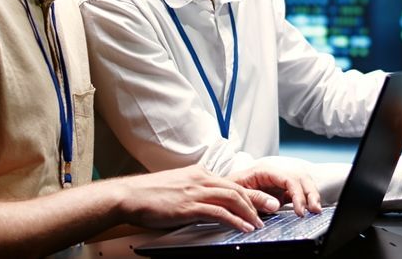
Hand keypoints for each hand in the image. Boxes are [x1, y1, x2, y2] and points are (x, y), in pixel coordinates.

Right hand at [115, 164, 270, 231]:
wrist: (129, 196)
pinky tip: (243, 227)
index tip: (261, 201)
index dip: (249, 193)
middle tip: (272, 209)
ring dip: (249, 211)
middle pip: (236, 188)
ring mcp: (195, 192)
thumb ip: (194, 194)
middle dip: (257, 200)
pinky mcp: (189, 206)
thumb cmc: (149, 195)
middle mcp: (200, 179)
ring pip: (231, 198)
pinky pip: (218, 212)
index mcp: (198, 174)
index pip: (230, 182)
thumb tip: (207, 206)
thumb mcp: (177, 189)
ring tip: (260, 222)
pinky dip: (234, 220)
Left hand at [228, 162, 321, 216]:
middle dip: (310, 193)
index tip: (300, 210)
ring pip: (301, 184)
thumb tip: (276, 204)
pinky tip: (308, 210)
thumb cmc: (227, 189)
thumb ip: (255, 198)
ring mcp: (278, 183)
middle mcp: (274, 174)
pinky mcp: (280, 192)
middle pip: (299, 178)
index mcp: (264, 171)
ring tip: (316, 210)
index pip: (288, 178)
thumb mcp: (238, 193)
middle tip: (315, 210)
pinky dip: (304, 200)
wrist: (221, 192)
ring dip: (311, 195)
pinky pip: (297, 193)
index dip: (297, 193)